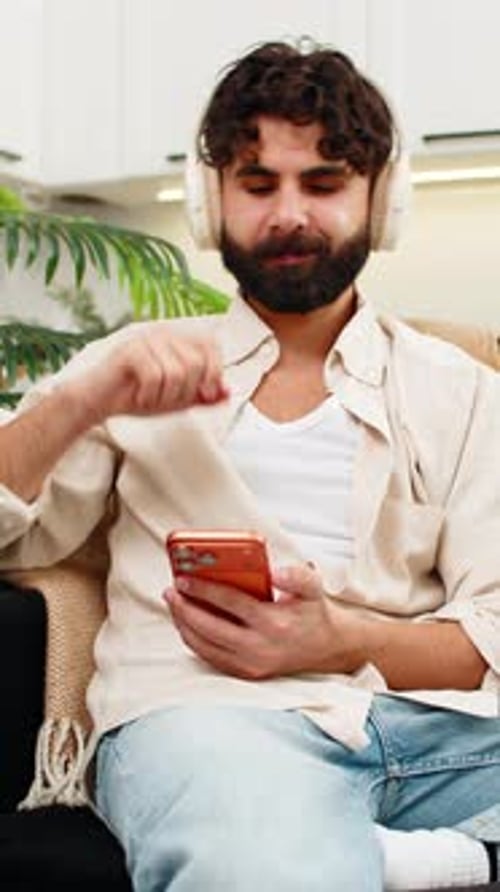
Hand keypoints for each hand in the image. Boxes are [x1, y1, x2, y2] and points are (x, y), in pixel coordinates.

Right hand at [66, 327, 228, 424]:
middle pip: (196, 363)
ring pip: (177, 372)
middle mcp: (164, 333)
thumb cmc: (137, 397)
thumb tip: (229, 392)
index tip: (202, 395)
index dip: (213, 373)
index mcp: (178, 340)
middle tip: (165, 400)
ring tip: (149, 398)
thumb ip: (203, 396)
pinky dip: (149, 395)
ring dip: (165, 397)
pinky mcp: (130, 349)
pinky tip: (138, 396)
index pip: (212, 346)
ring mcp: (146, 338)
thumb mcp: (178, 400)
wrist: (97, 402)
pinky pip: (155, 376)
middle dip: (185, 392)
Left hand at [164, 564, 360, 679]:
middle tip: (170, 591)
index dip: (203, 590)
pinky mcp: (245, 674)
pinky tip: (186, 623)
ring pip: (204, 646)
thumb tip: (274, 571)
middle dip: (184, 609)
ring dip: (183, 625)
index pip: (230, 603)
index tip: (184, 578)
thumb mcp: (312, 588)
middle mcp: (259, 648)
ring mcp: (250, 665)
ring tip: (173, 603)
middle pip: (209, 628)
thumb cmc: (313, 612)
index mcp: (273, 623)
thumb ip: (296, 575)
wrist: (327, 648)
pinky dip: (193, 640)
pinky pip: (209, 658)